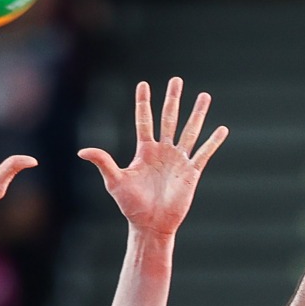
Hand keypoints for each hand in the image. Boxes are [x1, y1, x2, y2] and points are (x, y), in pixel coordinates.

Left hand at [78, 77, 226, 237]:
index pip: (144, 120)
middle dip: (173, 99)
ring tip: (205, 96)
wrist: (150, 225)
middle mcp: (163, 152)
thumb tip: (82, 151)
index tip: (143, 84)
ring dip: (197, 113)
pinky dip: (213, 142)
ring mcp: (178, 161)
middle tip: (177, 80)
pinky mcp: (191, 173)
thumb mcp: (115, 182)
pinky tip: (222, 129)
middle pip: (169, 119)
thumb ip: (103, 163)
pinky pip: (203, 153)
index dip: (143, 102)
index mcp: (145, 151)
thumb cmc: (131, 206)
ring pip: (189, 131)